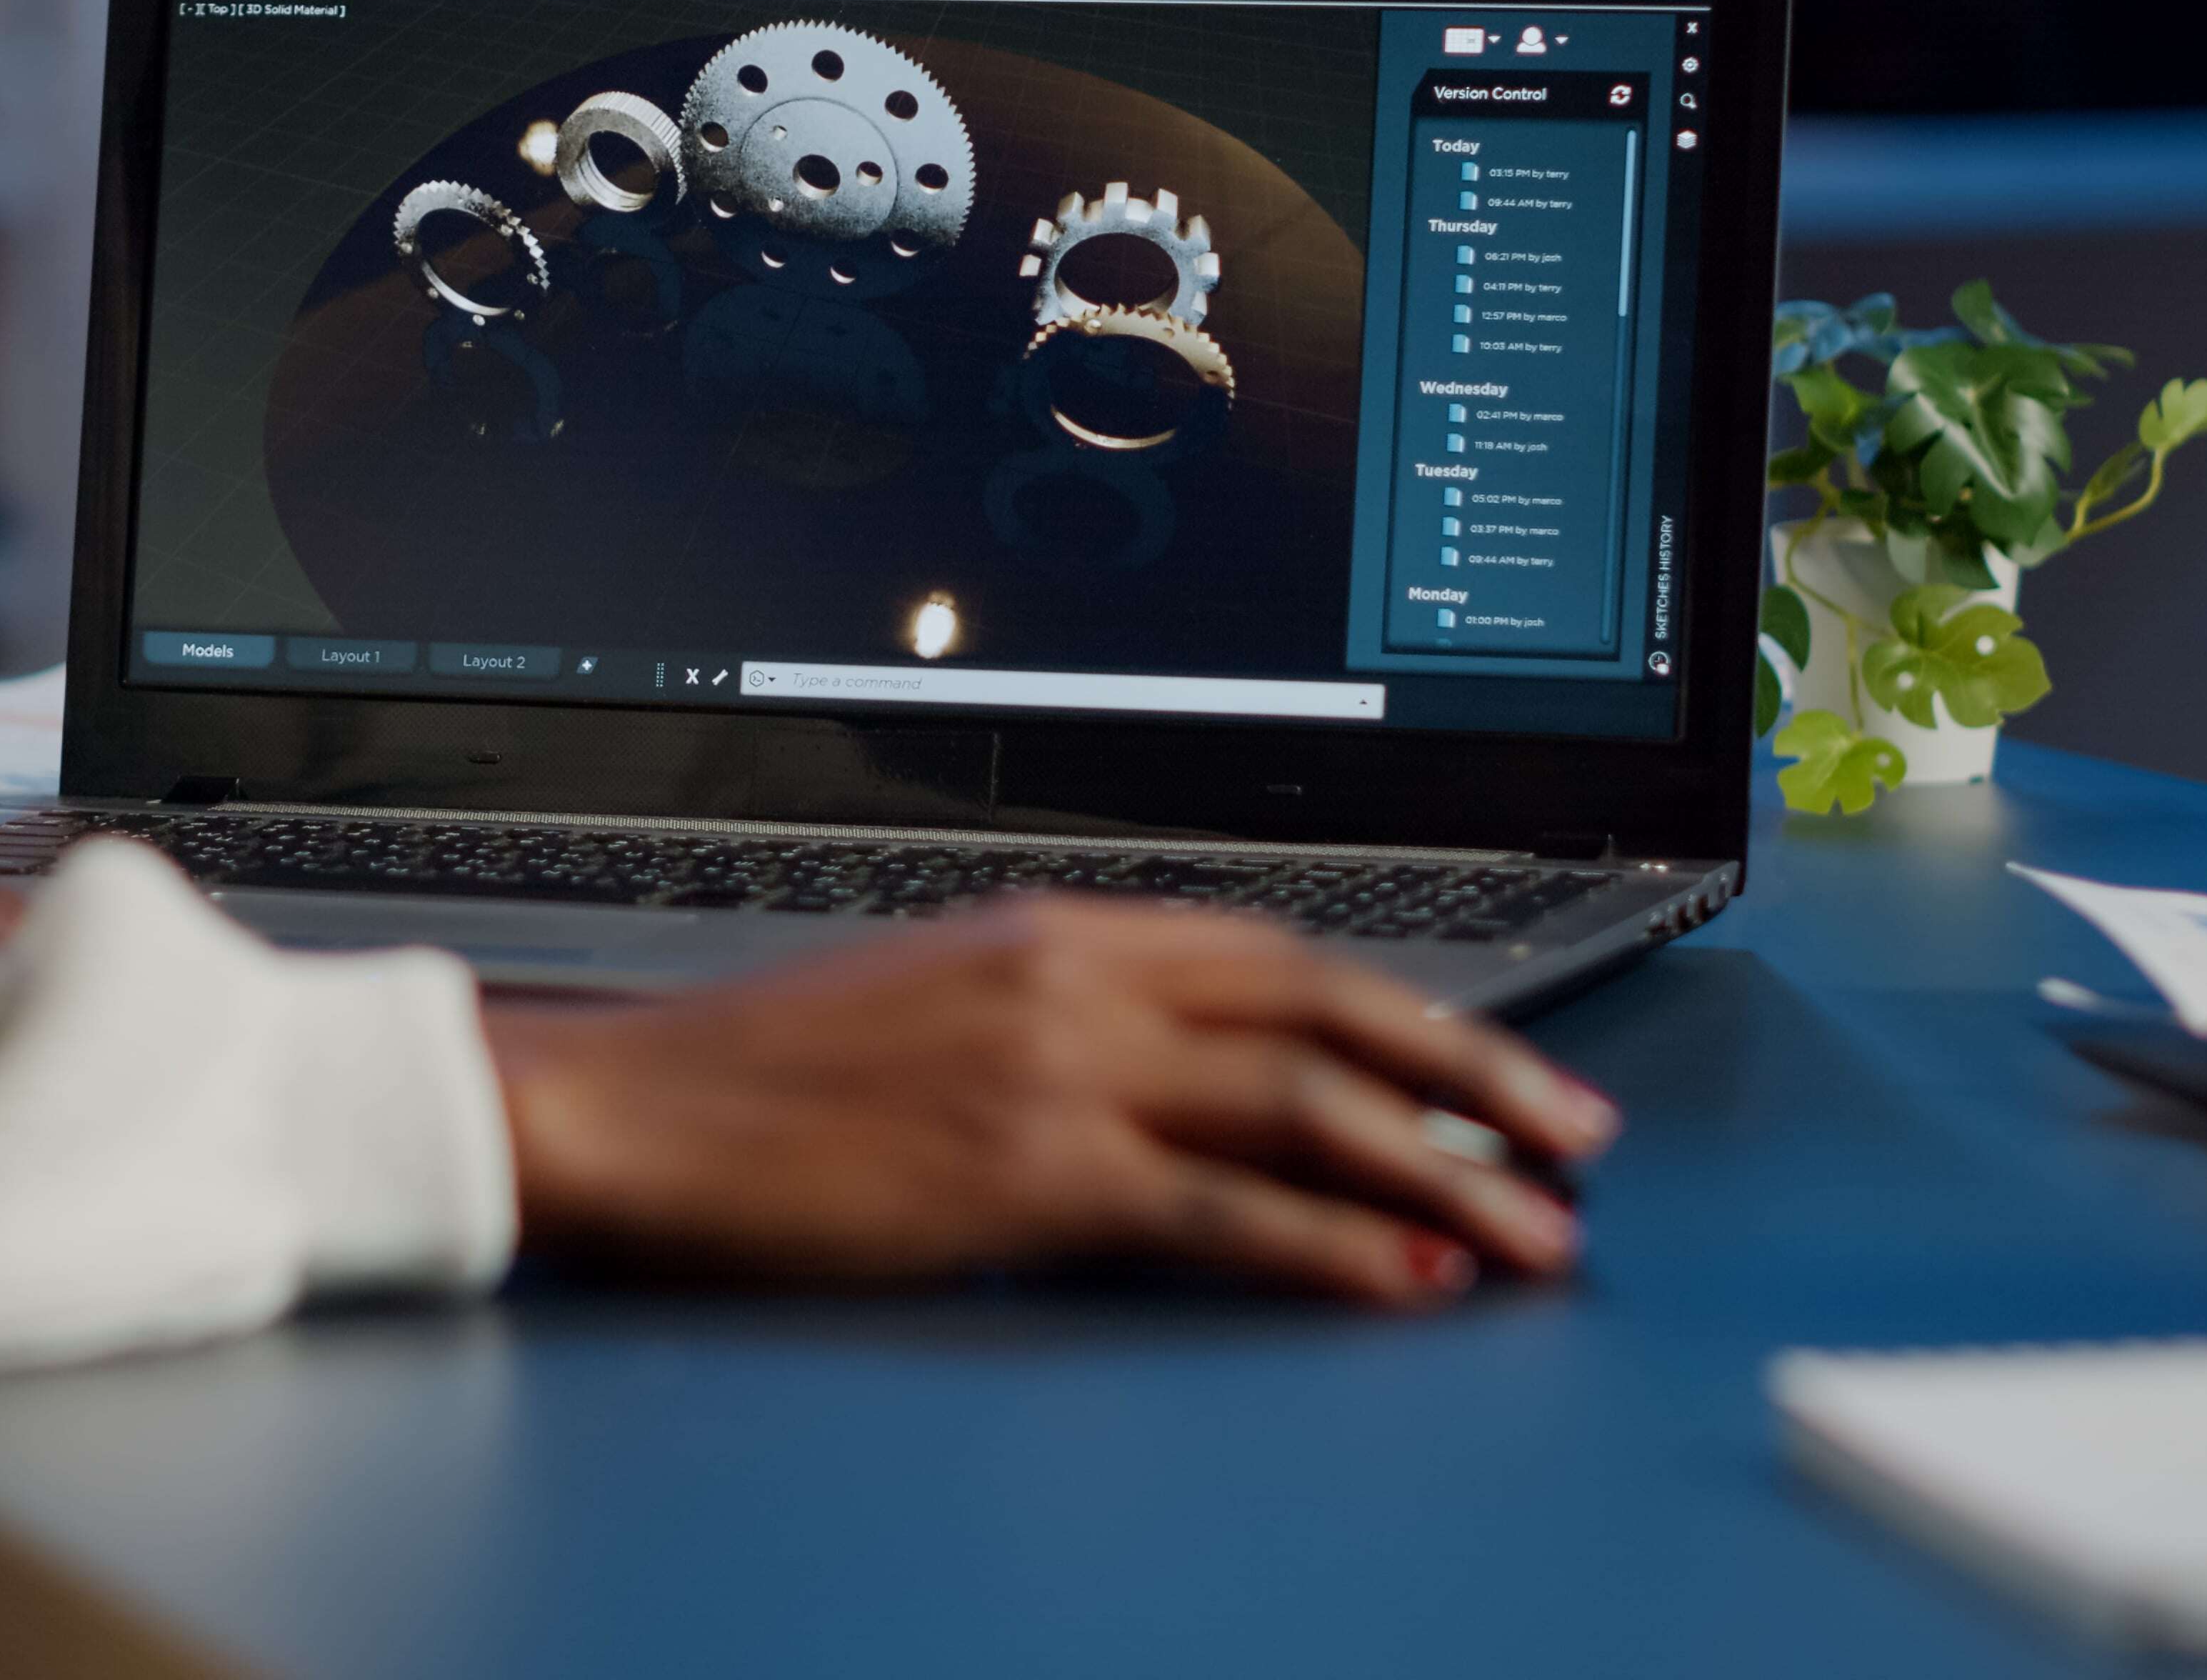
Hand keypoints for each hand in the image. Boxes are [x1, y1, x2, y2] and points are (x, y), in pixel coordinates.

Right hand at [480, 898, 1617, 1303]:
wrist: (629, 1107)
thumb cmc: (754, 1077)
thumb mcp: (930, 1005)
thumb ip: (1055, 1017)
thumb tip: (1169, 1073)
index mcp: (1055, 928)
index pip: (1281, 953)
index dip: (1408, 1011)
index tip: (1494, 1068)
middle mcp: (1075, 978)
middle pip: (1329, 1013)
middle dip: (1476, 1081)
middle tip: (1577, 1144)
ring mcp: (1056, 1070)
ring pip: (1305, 1108)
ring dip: (1443, 1175)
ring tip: (1534, 1235)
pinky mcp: (1027, 1171)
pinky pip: (1219, 1211)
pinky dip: (1329, 1246)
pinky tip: (1403, 1278)